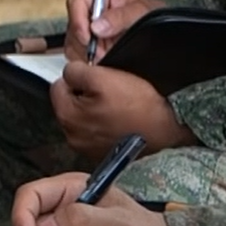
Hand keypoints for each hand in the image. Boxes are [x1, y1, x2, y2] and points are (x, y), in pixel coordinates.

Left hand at [49, 60, 194, 157]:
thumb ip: (76, 71)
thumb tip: (69, 73)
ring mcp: (87, 148)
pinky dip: (105, 125)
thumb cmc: (137, 105)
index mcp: (67, 116)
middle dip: (84, 95)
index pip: (59, 86)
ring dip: (94, 110)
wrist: (167, 132)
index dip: (77, 78)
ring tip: (118, 106)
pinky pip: (97, 132)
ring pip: (83, 117)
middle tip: (109, 91)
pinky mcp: (102, 154)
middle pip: (70, 103)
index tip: (95, 78)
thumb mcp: (103, 77)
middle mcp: (72, 136)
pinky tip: (121, 120)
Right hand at [64, 0, 160, 57]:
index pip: (76, 1)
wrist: (161, 35)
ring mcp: (88, 26)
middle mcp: (91, 7)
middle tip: (101, 51)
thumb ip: (120, 16)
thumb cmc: (152, 16)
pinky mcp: (88, 42)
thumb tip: (97, 25)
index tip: (89, 36)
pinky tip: (102, 60)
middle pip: (72, 23)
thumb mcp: (141, 12)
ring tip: (105, 56)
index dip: (79, 20)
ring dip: (85, 53)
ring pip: (71, 40)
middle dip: (85, 42)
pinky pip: (75, 53)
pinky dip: (86, 60)